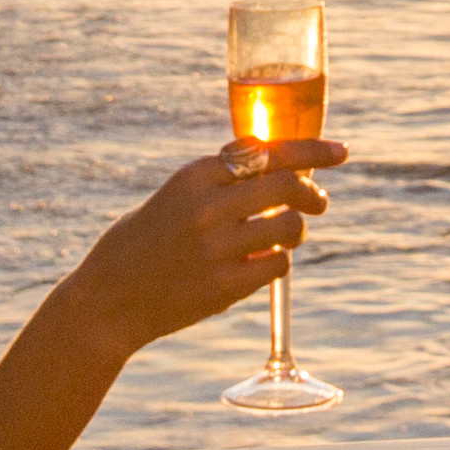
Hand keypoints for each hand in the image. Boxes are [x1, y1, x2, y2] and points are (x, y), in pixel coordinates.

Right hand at [66, 139, 341, 356]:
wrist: (108, 300)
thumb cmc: (144, 241)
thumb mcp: (175, 194)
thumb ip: (220, 179)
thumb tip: (276, 160)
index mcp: (194, 175)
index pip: (268, 151)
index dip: (312, 149)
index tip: (341, 151)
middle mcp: (207, 207)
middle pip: (287, 186)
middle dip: (312, 193)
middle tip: (318, 202)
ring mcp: (217, 249)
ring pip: (289, 228)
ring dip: (295, 231)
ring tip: (284, 236)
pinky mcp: (225, 287)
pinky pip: (277, 266)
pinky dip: (277, 262)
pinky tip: (260, 264)